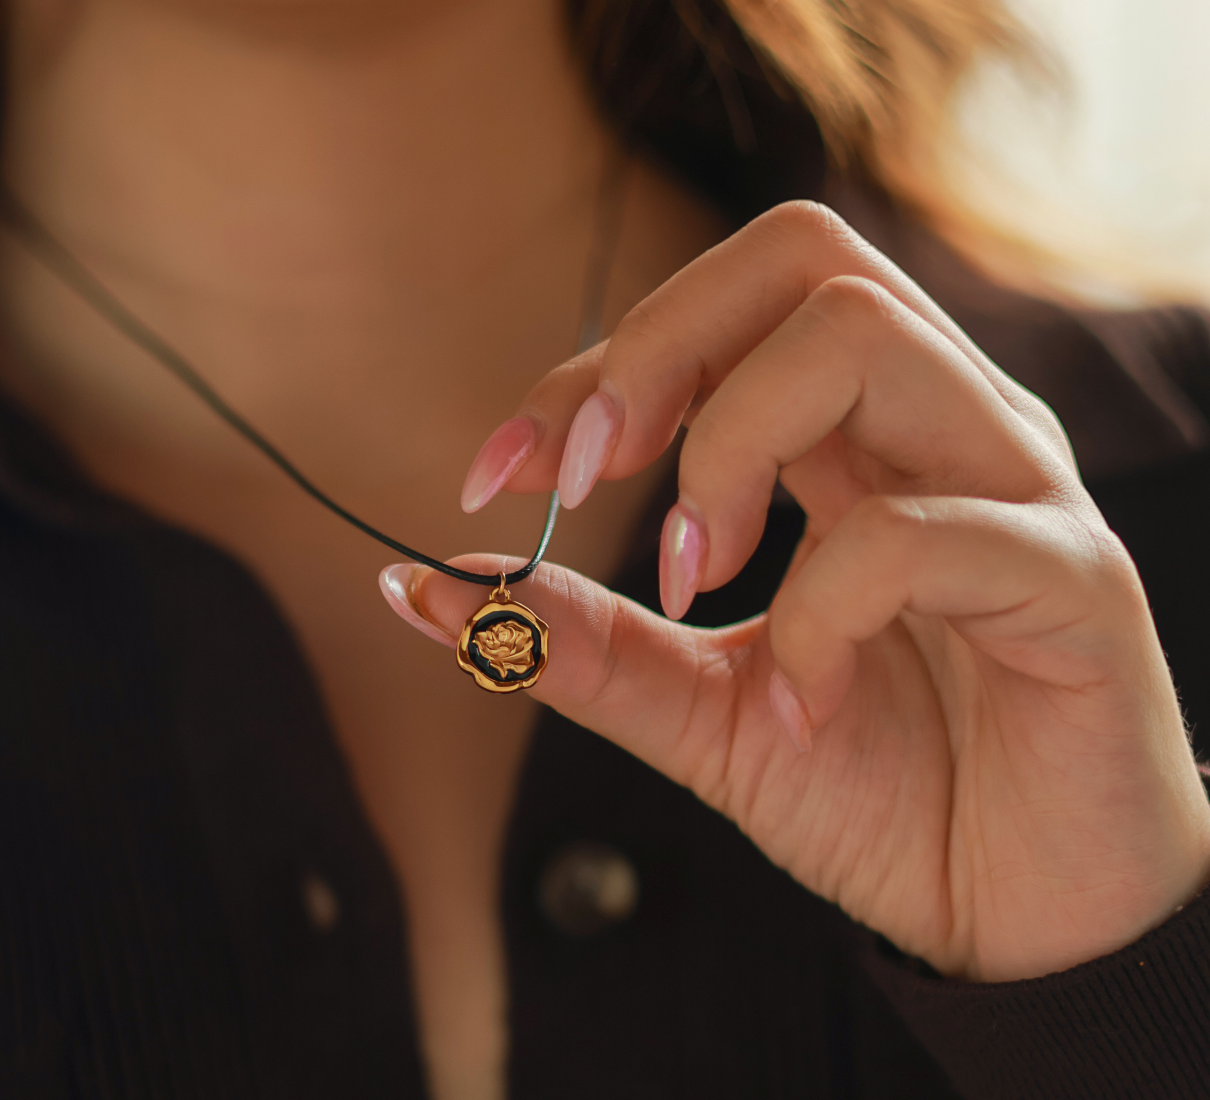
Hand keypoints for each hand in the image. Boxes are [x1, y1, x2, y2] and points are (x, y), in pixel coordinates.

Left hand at [381, 202, 1209, 982]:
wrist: (1024, 917)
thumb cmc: (886, 795)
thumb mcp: (704, 714)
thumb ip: (585, 646)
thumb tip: (428, 592)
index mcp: (858, 444)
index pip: (719, 318)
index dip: (589, 372)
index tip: (496, 475)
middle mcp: (940, 430)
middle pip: (802, 255)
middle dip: (657, 346)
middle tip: (590, 476)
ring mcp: (1016, 488)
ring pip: (861, 337)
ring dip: (729, 449)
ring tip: (694, 581)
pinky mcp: (1075, 580)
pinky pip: (922, 534)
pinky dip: (817, 613)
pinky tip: (802, 704)